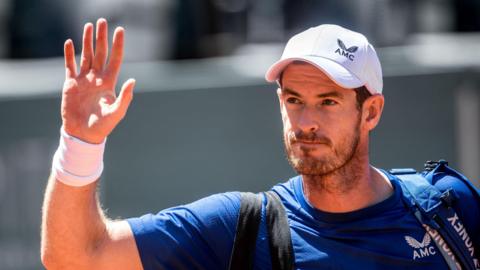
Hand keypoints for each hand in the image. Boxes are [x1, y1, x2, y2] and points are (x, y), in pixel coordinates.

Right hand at [61, 18, 134, 143]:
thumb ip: (125, 97)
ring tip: (88, 26)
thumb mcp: (117, 112)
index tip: (120, 30)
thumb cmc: (102, 126)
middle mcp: (97, 78)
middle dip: (101, 37)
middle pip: (100, 53)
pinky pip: (69, 66)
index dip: (118, 44)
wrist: (83, 134)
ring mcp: (84, 80)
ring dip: (86, 41)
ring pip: (85, 55)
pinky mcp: (71, 84)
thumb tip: (133, 80)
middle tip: (102, 21)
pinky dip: (69, 54)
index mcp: (109, 82)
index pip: (115, 58)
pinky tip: (70, 42)